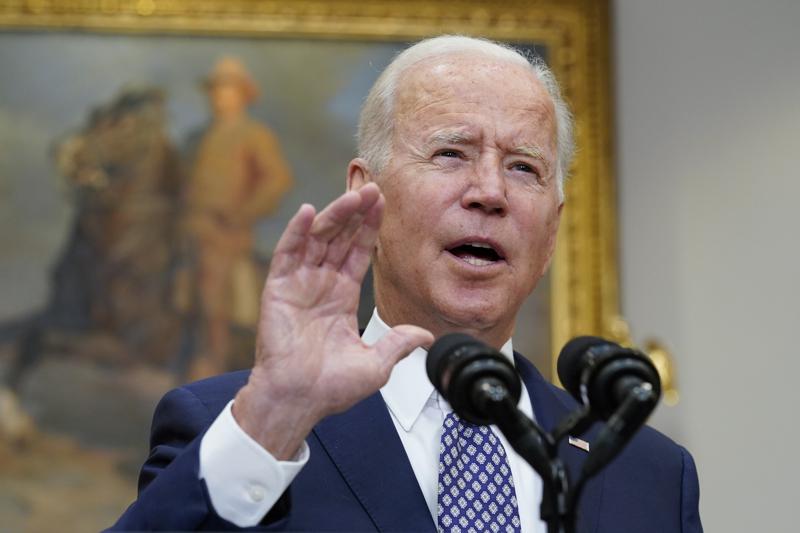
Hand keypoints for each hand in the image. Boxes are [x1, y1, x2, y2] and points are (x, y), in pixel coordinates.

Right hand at [233, 183, 432, 458]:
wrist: (298, 401)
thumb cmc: (330, 388)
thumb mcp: (375, 365)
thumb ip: (398, 344)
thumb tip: (427, 335)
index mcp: (342, 297)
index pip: (358, 253)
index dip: (369, 229)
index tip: (383, 204)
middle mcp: (321, 286)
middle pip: (340, 239)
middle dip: (356, 214)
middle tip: (373, 188)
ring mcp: (299, 285)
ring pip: (317, 240)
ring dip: (334, 216)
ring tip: (353, 195)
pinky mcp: (278, 290)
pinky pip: (287, 255)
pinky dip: (296, 232)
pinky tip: (308, 212)